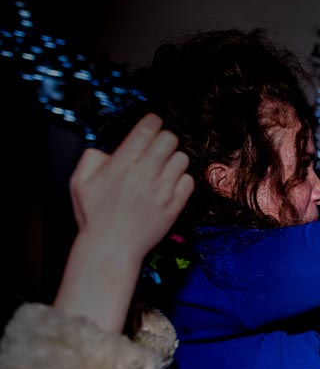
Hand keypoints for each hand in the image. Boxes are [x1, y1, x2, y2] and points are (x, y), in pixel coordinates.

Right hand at [70, 113, 192, 260]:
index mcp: (121, 164)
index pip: (146, 130)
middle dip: (164, 138)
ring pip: (181, 158)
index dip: (152, 121)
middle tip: (158, 147)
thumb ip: (91, 158)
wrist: (111, 247)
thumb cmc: (94, 216)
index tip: (153, 122)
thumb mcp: (79, 182)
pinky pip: (189, 181)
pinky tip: (170, 185)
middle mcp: (144, 173)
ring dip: (173, 159)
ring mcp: (162, 190)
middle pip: (169, 139)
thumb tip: (107, 151)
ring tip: (163, 168)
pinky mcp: (174, 205)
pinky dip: (182, 180)